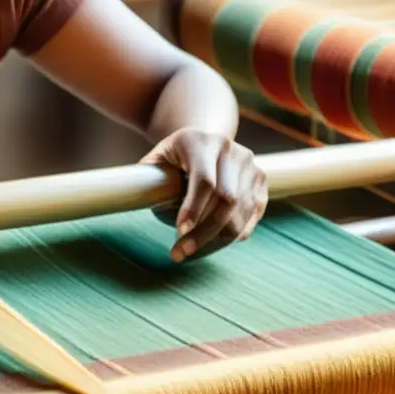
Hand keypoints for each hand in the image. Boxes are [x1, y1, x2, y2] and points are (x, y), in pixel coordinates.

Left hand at [140, 128, 266, 261]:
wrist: (205, 140)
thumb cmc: (174, 156)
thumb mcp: (157, 159)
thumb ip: (147, 177)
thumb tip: (133, 199)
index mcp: (201, 141)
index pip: (205, 180)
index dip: (194, 208)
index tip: (179, 231)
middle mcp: (231, 149)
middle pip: (227, 199)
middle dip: (204, 231)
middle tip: (180, 252)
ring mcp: (250, 164)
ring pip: (241, 210)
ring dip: (218, 238)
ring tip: (191, 251)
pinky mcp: (261, 180)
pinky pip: (252, 214)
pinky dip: (235, 234)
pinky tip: (214, 244)